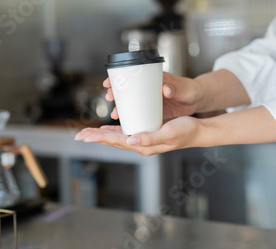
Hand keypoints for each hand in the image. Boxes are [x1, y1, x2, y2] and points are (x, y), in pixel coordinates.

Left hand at [74, 116, 199, 155]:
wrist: (197, 131)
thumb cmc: (185, 131)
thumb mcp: (168, 133)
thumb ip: (150, 138)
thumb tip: (130, 140)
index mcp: (143, 146)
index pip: (115, 141)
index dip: (98, 138)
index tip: (83, 136)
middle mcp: (140, 144)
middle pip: (112, 141)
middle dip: (94, 137)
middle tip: (78, 135)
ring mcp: (142, 140)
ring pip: (117, 138)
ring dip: (101, 135)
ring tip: (87, 133)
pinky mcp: (146, 133)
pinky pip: (125, 133)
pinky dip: (113, 131)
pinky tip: (108, 129)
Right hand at [104, 72, 202, 119]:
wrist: (197, 100)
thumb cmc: (191, 90)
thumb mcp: (184, 88)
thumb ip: (175, 88)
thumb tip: (165, 88)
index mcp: (153, 78)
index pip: (131, 74)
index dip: (118, 76)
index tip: (109, 81)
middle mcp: (148, 88)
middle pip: (126, 88)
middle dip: (115, 93)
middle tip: (109, 98)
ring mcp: (149, 99)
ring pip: (130, 101)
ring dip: (120, 106)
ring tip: (114, 114)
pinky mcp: (152, 109)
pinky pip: (138, 112)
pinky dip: (130, 116)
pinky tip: (124, 123)